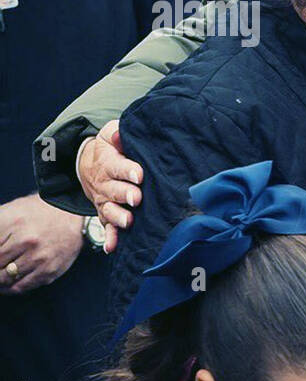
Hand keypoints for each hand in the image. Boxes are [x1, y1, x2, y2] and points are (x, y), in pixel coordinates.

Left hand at [0, 194, 85, 294]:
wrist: (72, 216)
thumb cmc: (36, 213)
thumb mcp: (9, 211)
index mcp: (12, 223)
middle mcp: (26, 241)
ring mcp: (39, 258)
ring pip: (5, 278)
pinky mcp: (49, 271)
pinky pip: (21, 287)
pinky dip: (9, 289)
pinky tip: (4, 286)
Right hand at [78, 119, 142, 253]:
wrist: (91, 165)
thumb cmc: (110, 148)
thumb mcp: (110, 135)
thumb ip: (117, 133)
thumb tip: (120, 134)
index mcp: (109, 164)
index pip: (118, 166)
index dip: (128, 170)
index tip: (139, 174)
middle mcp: (106, 185)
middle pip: (115, 190)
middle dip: (125, 194)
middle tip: (137, 198)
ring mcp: (106, 202)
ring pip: (110, 210)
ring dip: (118, 216)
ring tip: (129, 221)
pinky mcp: (107, 215)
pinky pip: (107, 227)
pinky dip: (109, 238)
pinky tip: (112, 247)